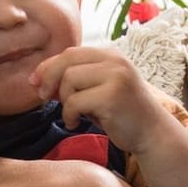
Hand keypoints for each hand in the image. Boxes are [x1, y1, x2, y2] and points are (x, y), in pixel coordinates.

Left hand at [32, 46, 173, 153]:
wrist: (151, 133)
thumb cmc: (120, 114)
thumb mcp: (97, 91)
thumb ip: (73, 82)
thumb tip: (38, 79)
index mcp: (110, 55)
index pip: (70, 53)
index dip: (48, 66)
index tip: (36, 83)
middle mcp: (115, 61)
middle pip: (67, 62)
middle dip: (49, 79)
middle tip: (44, 97)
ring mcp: (116, 76)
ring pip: (69, 80)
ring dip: (64, 101)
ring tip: (72, 115)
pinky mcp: (113, 96)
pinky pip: (74, 101)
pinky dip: (69, 115)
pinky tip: (76, 123)